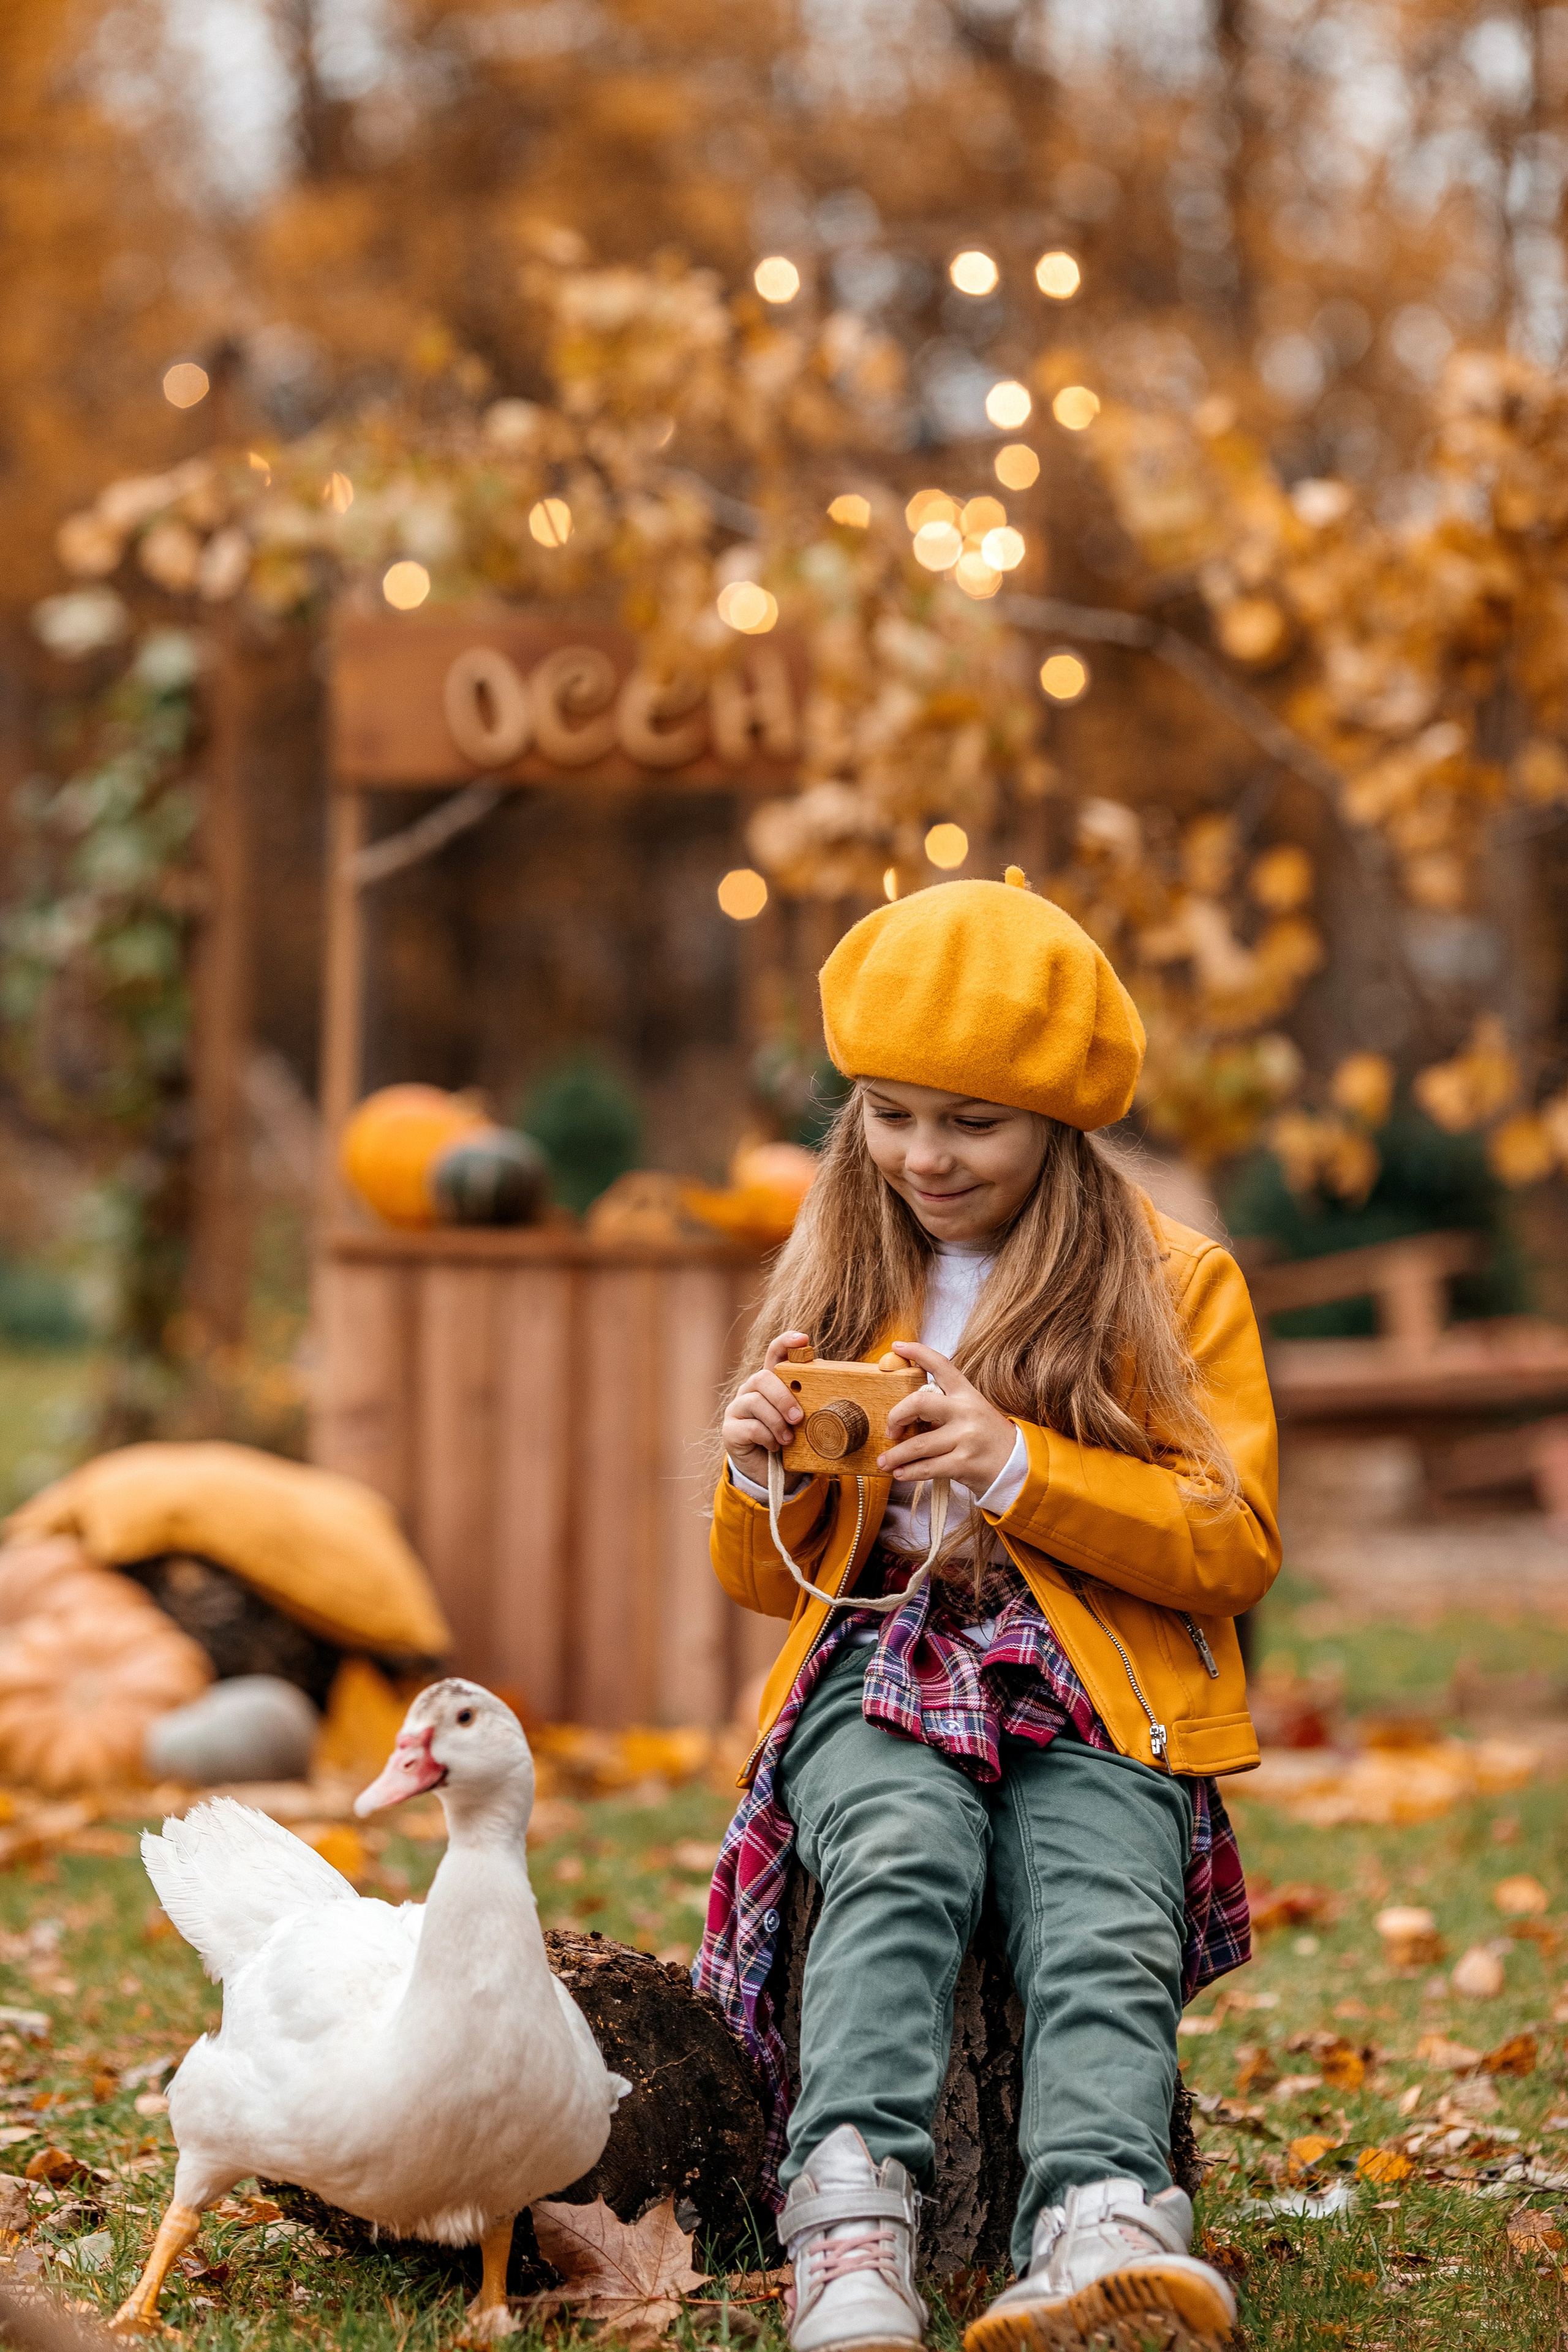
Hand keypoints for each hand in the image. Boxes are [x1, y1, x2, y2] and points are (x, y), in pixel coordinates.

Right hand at [722, 1332, 811, 1487]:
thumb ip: (810, 1399)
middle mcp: (750, 1390)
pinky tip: (775, 1447)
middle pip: (762, 1378)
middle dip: (783, 1397)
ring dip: (777, 1421)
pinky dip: (767, 1437)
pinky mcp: (730, 1430)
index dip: (786, 1342)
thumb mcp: (804, 1420)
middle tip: (799, 1418)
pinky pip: (750, 1427)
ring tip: (789, 1439)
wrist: (771, 1475)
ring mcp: (737, 1409)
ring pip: (755, 1401)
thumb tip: (828, 1374)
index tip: (803, 1339)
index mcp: (771, 1383)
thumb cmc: (790, 1441)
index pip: (775, 1354)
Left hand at [877, 1342, 1016, 1494]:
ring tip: (884, 1461)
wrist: (1018, 1466)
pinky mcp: (964, 1463)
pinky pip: (927, 1468)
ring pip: (918, 1444)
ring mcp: (966, 1438)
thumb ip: (945, 1407)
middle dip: (895, 1416)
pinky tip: (899, 1474)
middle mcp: (966, 1412)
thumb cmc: (988, 1438)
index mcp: (967, 1394)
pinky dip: (908, 1473)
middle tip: (890, 1430)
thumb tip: (907, 1413)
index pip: (941, 1364)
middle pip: (919, 1403)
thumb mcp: (972, 1412)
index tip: (898, 1346)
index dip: (918, 1352)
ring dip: (895, 1455)